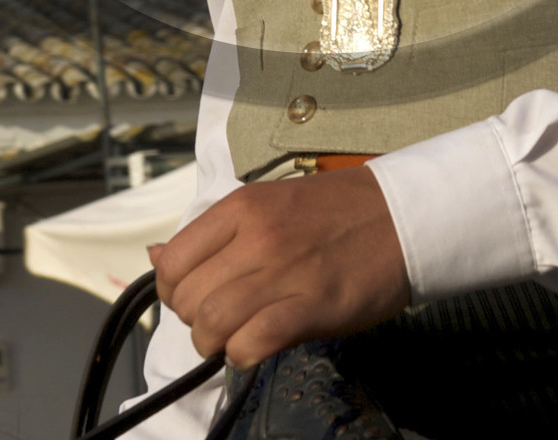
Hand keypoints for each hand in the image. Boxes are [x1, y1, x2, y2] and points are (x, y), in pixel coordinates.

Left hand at [149, 167, 410, 367]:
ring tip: (237, 337)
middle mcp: (255, 236)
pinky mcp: (312, 306)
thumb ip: (215, 232)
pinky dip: (245, 355)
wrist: (400, 215)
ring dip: (217, 343)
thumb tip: (157, 257)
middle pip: (188, 300)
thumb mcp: (268, 203)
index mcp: (241, 207)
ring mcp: (284, 271)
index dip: (174, 292)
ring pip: (212, 325)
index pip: (172, 262)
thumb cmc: (335, 212)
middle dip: (195, 322)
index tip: (196, 297)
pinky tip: (259, 345)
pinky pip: (253, 343)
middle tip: (221, 321)